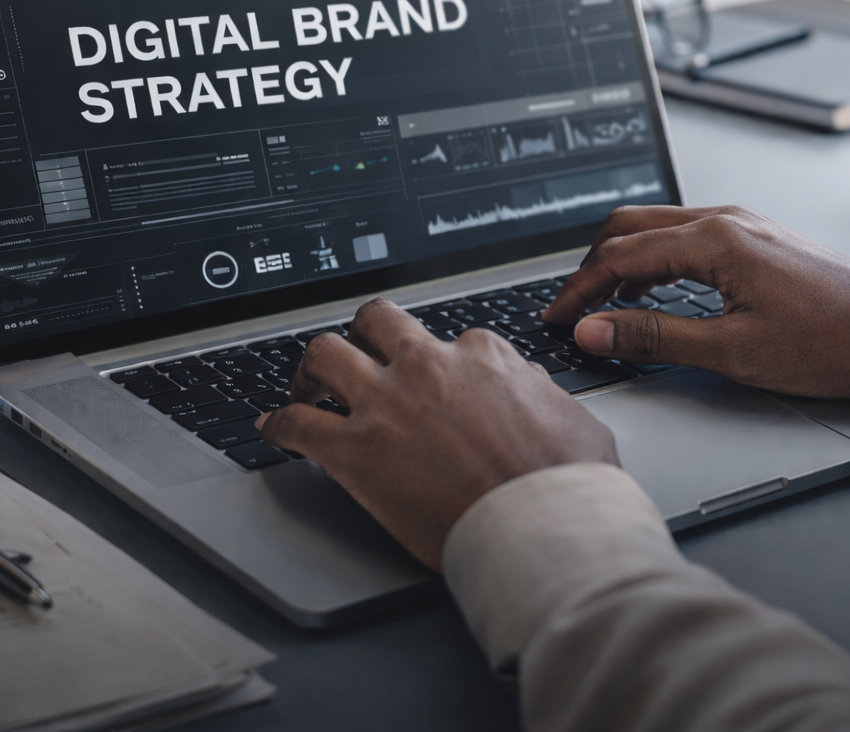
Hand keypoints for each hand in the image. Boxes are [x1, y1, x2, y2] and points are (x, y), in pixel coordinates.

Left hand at [256, 298, 618, 569]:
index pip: (447, 339)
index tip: (428, 380)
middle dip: (362, 336)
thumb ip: (540, 394)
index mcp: (483, 357)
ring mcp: (387, 403)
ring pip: (326, 353)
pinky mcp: (354, 450)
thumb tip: (532, 388)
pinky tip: (276, 432)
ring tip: (306, 387)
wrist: (544, 527)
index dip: (435, 362)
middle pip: (376, 321)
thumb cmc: (567, 485)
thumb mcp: (574, 419)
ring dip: (311, 369)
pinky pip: (298, 423)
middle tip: (356, 358)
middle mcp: (429, 366)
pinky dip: (280, 426)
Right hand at [542, 205, 849, 400]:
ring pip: (658, 229)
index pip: (620, 257)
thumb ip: (656, 339)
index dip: (579, 291)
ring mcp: (744, 226)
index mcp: (715, 240)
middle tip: (571, 310)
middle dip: (591, 268)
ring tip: (603, 305)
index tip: (557, 318)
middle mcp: (727, 221)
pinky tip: (654, 294)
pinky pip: (685, 238)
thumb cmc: (836, 341)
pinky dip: (654, 262)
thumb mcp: (734, 351)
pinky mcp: (758, 242)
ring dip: (622, 263)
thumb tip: (595, 331)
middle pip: (631, 228)